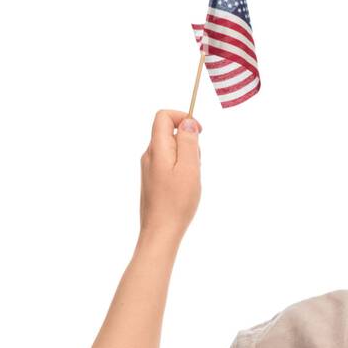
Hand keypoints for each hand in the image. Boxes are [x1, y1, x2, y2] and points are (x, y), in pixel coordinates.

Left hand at [139, 109, 201, 241]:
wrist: (161, 232)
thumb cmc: (177, 202)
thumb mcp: (189, 168)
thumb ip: (189, 142)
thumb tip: (187, 122)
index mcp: (157, 149)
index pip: (163, 116)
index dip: (182, 117)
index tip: (199, 132)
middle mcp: (149, 155)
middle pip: (168, 132)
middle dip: (188, 141)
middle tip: (196, 163)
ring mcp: (150, 168)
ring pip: (171, 149)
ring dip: (187, 157)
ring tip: (191, 179)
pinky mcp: (153, 180)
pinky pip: (169, 164)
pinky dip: (182, 169)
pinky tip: (185, 187)